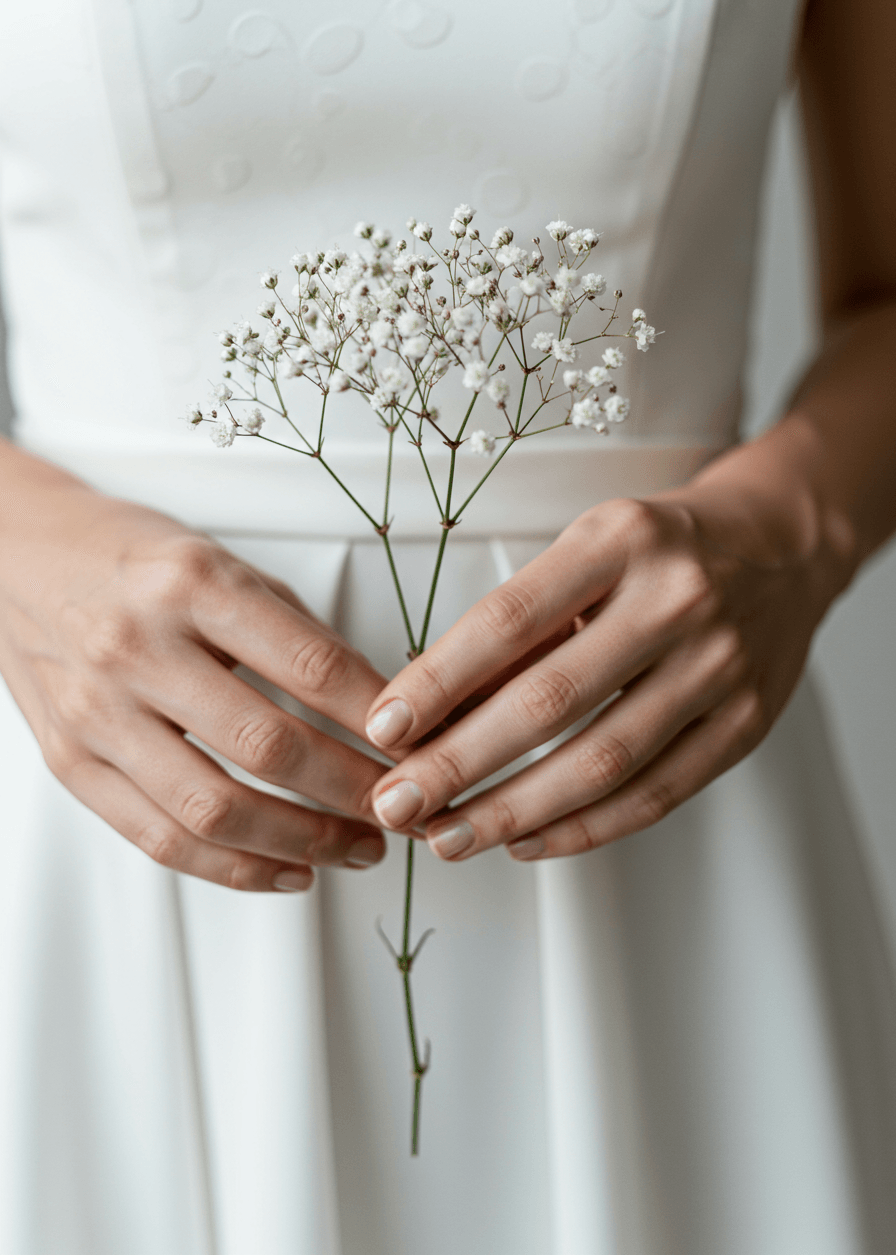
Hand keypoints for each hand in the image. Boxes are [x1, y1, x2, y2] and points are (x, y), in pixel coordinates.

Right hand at [0, 448, 388, 890]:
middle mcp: (138, 648)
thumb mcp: (220, 561)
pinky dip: (234, 868)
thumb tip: (379, 706)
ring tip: (358, 849)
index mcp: (191, 584)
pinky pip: (160, 838)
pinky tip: (288, 870)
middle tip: (402, 809)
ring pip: (214, 810)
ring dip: (303, 843)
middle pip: (270, 747)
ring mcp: (97, 713)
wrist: (13, 557)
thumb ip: (293, 633)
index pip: (313, 667)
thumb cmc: (128, 556)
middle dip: (354, 792)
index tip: (423, 746)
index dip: (381, 720)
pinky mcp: (71, 762)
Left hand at [363, 487, 850, 861]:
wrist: (782, 548)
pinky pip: (656, 794)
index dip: (439, 681)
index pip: (510, 620)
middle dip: (460, 763)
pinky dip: (584, 828)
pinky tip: (526, 841)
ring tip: (448, 837)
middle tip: (397, 804)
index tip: (383, 728)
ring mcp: (720, 666)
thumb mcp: (586, 552)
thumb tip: (431, 711)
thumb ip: (520, 626)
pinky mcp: (747, 724)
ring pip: (603, 761)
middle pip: (550, 701)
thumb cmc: (657, 551)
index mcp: (620, 540)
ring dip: (514, 810)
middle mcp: (677, 599)